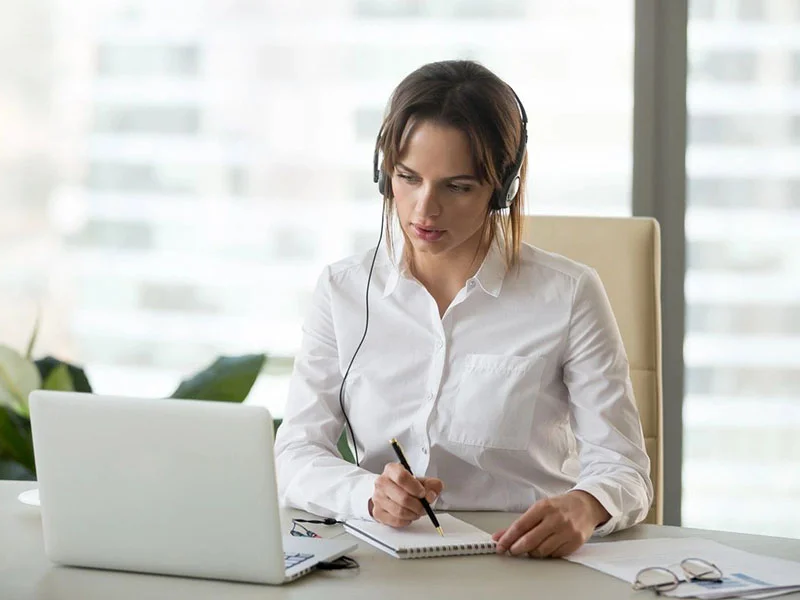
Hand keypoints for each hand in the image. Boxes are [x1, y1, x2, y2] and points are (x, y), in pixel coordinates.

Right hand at [368, 463, 442, 527]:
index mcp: (392, 470)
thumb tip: (431, 495)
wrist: (390, 491)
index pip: (402, 478)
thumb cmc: (406, 485)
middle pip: (403, 498)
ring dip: (413, 514)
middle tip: (424, 506)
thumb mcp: (421, 480)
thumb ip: (432, 485)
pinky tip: (408, 515)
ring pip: (400, 511)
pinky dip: (406, 520)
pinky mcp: (377, 512)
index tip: (423, 493)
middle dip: (418, 505)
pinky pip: (396, 521)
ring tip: (417, 511)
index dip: (415, 488)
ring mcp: (378, 498)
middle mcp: (382, 482)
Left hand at [492, 491, 609, 557]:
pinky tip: (546, 547)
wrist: (586, 505)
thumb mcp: (539, 508)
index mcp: (544, 507)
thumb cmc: (560, 507)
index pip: (521, 525)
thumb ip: (520, 524)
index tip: (500, 545)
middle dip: (517, 548)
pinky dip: (547, 554)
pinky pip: (555, 555)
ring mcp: (567, 531)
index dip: (507, 538)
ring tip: (530, 548)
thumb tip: (499, 536)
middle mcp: (556, 519)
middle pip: (530, 540)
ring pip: (542, 551)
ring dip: (532, 552)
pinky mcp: (575, 542)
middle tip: (512, 550)